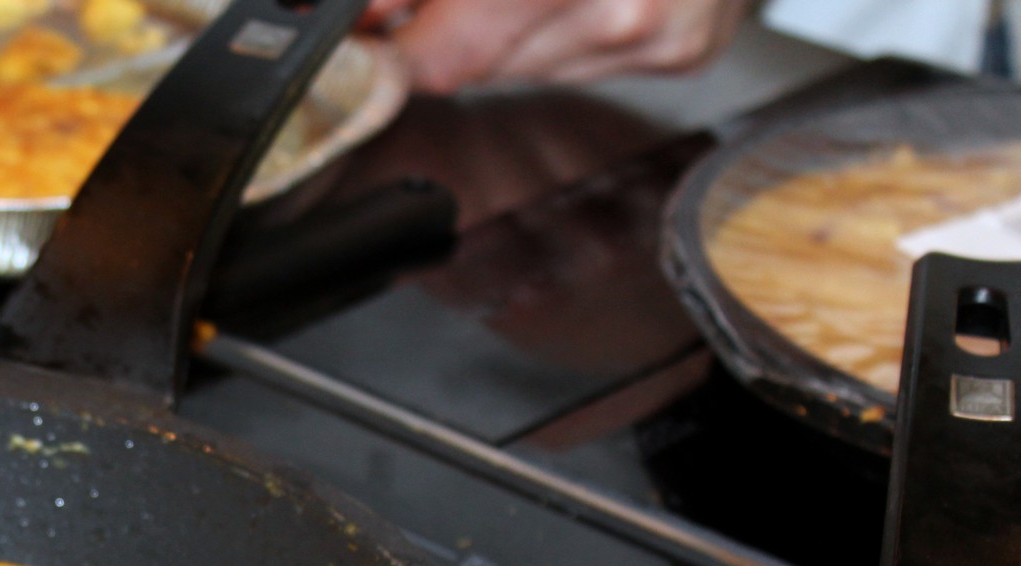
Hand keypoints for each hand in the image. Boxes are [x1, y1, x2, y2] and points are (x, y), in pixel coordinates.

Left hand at [362, 0, 756, 93]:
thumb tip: (375, 11)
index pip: (442, 54)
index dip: (392, 40)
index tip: (368, 28)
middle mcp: (618, 9)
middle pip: (476, 64)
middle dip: (451, 21)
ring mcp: (658, 36)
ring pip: (525, 68)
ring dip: (510, 26)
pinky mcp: (685, 52)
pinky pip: (585, 63)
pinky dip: (569, 28)